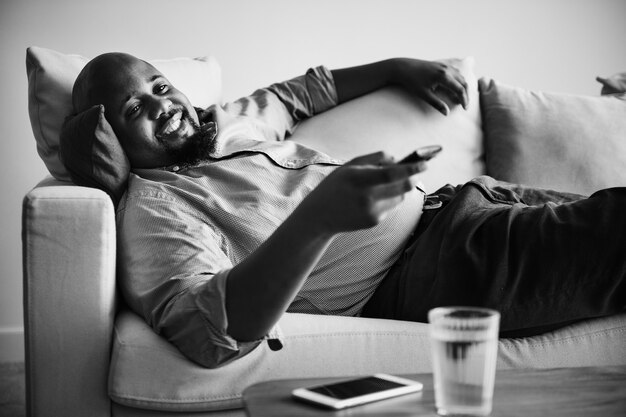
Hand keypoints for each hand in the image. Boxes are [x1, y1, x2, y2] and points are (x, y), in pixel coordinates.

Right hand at [300, 151, 425, 233]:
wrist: (320, 216)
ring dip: (399, 189)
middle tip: (416, 172)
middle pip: (403, 187)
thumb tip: (398, 159)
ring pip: (400, 197)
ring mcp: (371, 211)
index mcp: (358, 178)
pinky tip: (370, 200)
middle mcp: (366, 197)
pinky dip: (388, 200)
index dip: (411, 168)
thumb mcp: (349, 166)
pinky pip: (391, 206)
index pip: (391, 174)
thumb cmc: (335, 186)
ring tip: (380, 186)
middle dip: (412, 178)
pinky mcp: (374, 221)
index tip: (425, 163)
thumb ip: (374, 159)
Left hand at [392, 58, 468, 114]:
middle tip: (465, 105)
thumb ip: (436, 103)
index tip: (464, 109)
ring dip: (463, 87)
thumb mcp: (424, 94)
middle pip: (463, 82)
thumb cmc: (412, 81)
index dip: (464, 100)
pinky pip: (455, 72)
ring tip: (462, 97)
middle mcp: (446, 69)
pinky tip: (456, 87)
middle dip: (466, 94)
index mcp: (443, 76)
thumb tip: (447, 113)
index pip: (460, 89)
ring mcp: (444, 65)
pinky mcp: (441, 64)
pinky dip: (459, 80)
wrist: (403, 68)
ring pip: (460, 76)